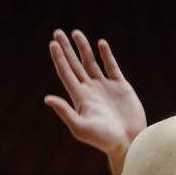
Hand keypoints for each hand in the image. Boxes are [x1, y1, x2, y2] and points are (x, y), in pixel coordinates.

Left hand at [45, 29, 146, 161]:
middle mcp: (90, 90)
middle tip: (57, 32)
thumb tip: (47, 98)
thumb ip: (65, 112)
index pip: (66, 73)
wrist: (128, 142)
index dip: (59, 58)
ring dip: (83, 48)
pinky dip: (106, 55)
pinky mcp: (120, 87)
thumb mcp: (80, 127)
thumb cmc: (103, 140)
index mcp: (79, 98)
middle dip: (66, 48)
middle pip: (75, 64)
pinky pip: (111, 67)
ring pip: (91, 62)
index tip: (53, 44)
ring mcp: (105, 87)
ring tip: (76, 32)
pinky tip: (100, 44)